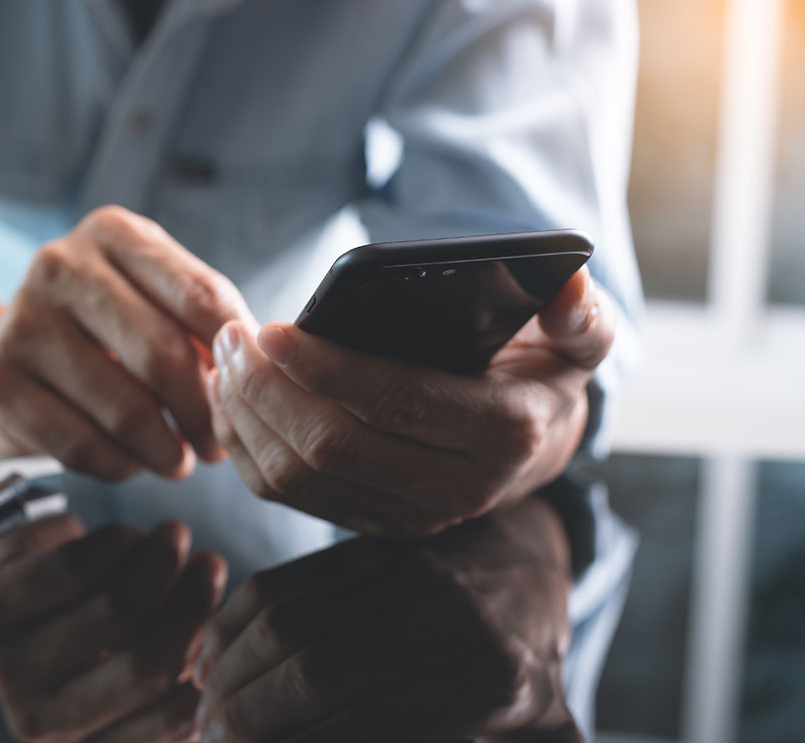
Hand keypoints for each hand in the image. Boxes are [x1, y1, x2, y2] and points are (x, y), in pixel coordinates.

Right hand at [0, 205, 253, 480]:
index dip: (236, 358)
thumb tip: (261, 366)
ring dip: (164, 450)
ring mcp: (22, 323)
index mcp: (113, 233)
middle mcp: (62, 266)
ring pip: (124, 409)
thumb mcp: (148, 299)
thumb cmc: (97, 329)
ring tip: (177, 460)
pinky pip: (81, 445)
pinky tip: (130, 462)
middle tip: (217, 445)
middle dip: (202, 413)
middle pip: (163, 354)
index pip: (201, 296)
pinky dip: (119, 466)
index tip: (250, 394)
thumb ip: (203, 320)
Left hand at [0, 513, 226, 742]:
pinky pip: (74, 569)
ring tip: (175, 535)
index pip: (174, 719)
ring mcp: (8, 668)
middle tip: (213, 561)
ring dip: (158, 562)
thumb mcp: (124, 661)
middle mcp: (42, 723)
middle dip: (192, 604)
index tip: (233, 617)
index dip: (215, 666)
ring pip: (115, 611)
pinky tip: (128, 534)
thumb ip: (173, 664)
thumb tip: (229, 645)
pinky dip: (116, 542)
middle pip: (147, 666)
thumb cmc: (81, 626)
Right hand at [191, 497, 579, 742]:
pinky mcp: (368, 543)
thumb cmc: (527, 684)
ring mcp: (405, 568)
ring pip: (286, 622)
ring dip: (228, 673)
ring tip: (202, 714)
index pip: (368, 727)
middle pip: (315, 673)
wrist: (532, 573)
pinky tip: (207, 661)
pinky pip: (282, 582)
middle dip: (248, 718)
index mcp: (491, 682)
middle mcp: (447, 618)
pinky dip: (231, 623)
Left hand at [207, 267, 613, 535]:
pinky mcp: (368, 524)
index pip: (395, 402)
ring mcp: (407, 516)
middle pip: (332, 445)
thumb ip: (581, 313)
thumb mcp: (579, 339)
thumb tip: (569, 280)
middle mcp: (455, 489)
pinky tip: (229, 399)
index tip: (271, 329)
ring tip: (223, 358)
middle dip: (268, 388)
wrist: (533, 448)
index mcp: (503, 433)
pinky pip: (287, 496)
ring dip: (246, 416)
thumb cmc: (539, 374)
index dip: (325, 367)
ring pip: (299, 476)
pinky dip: (244, 447)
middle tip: (233, 334)